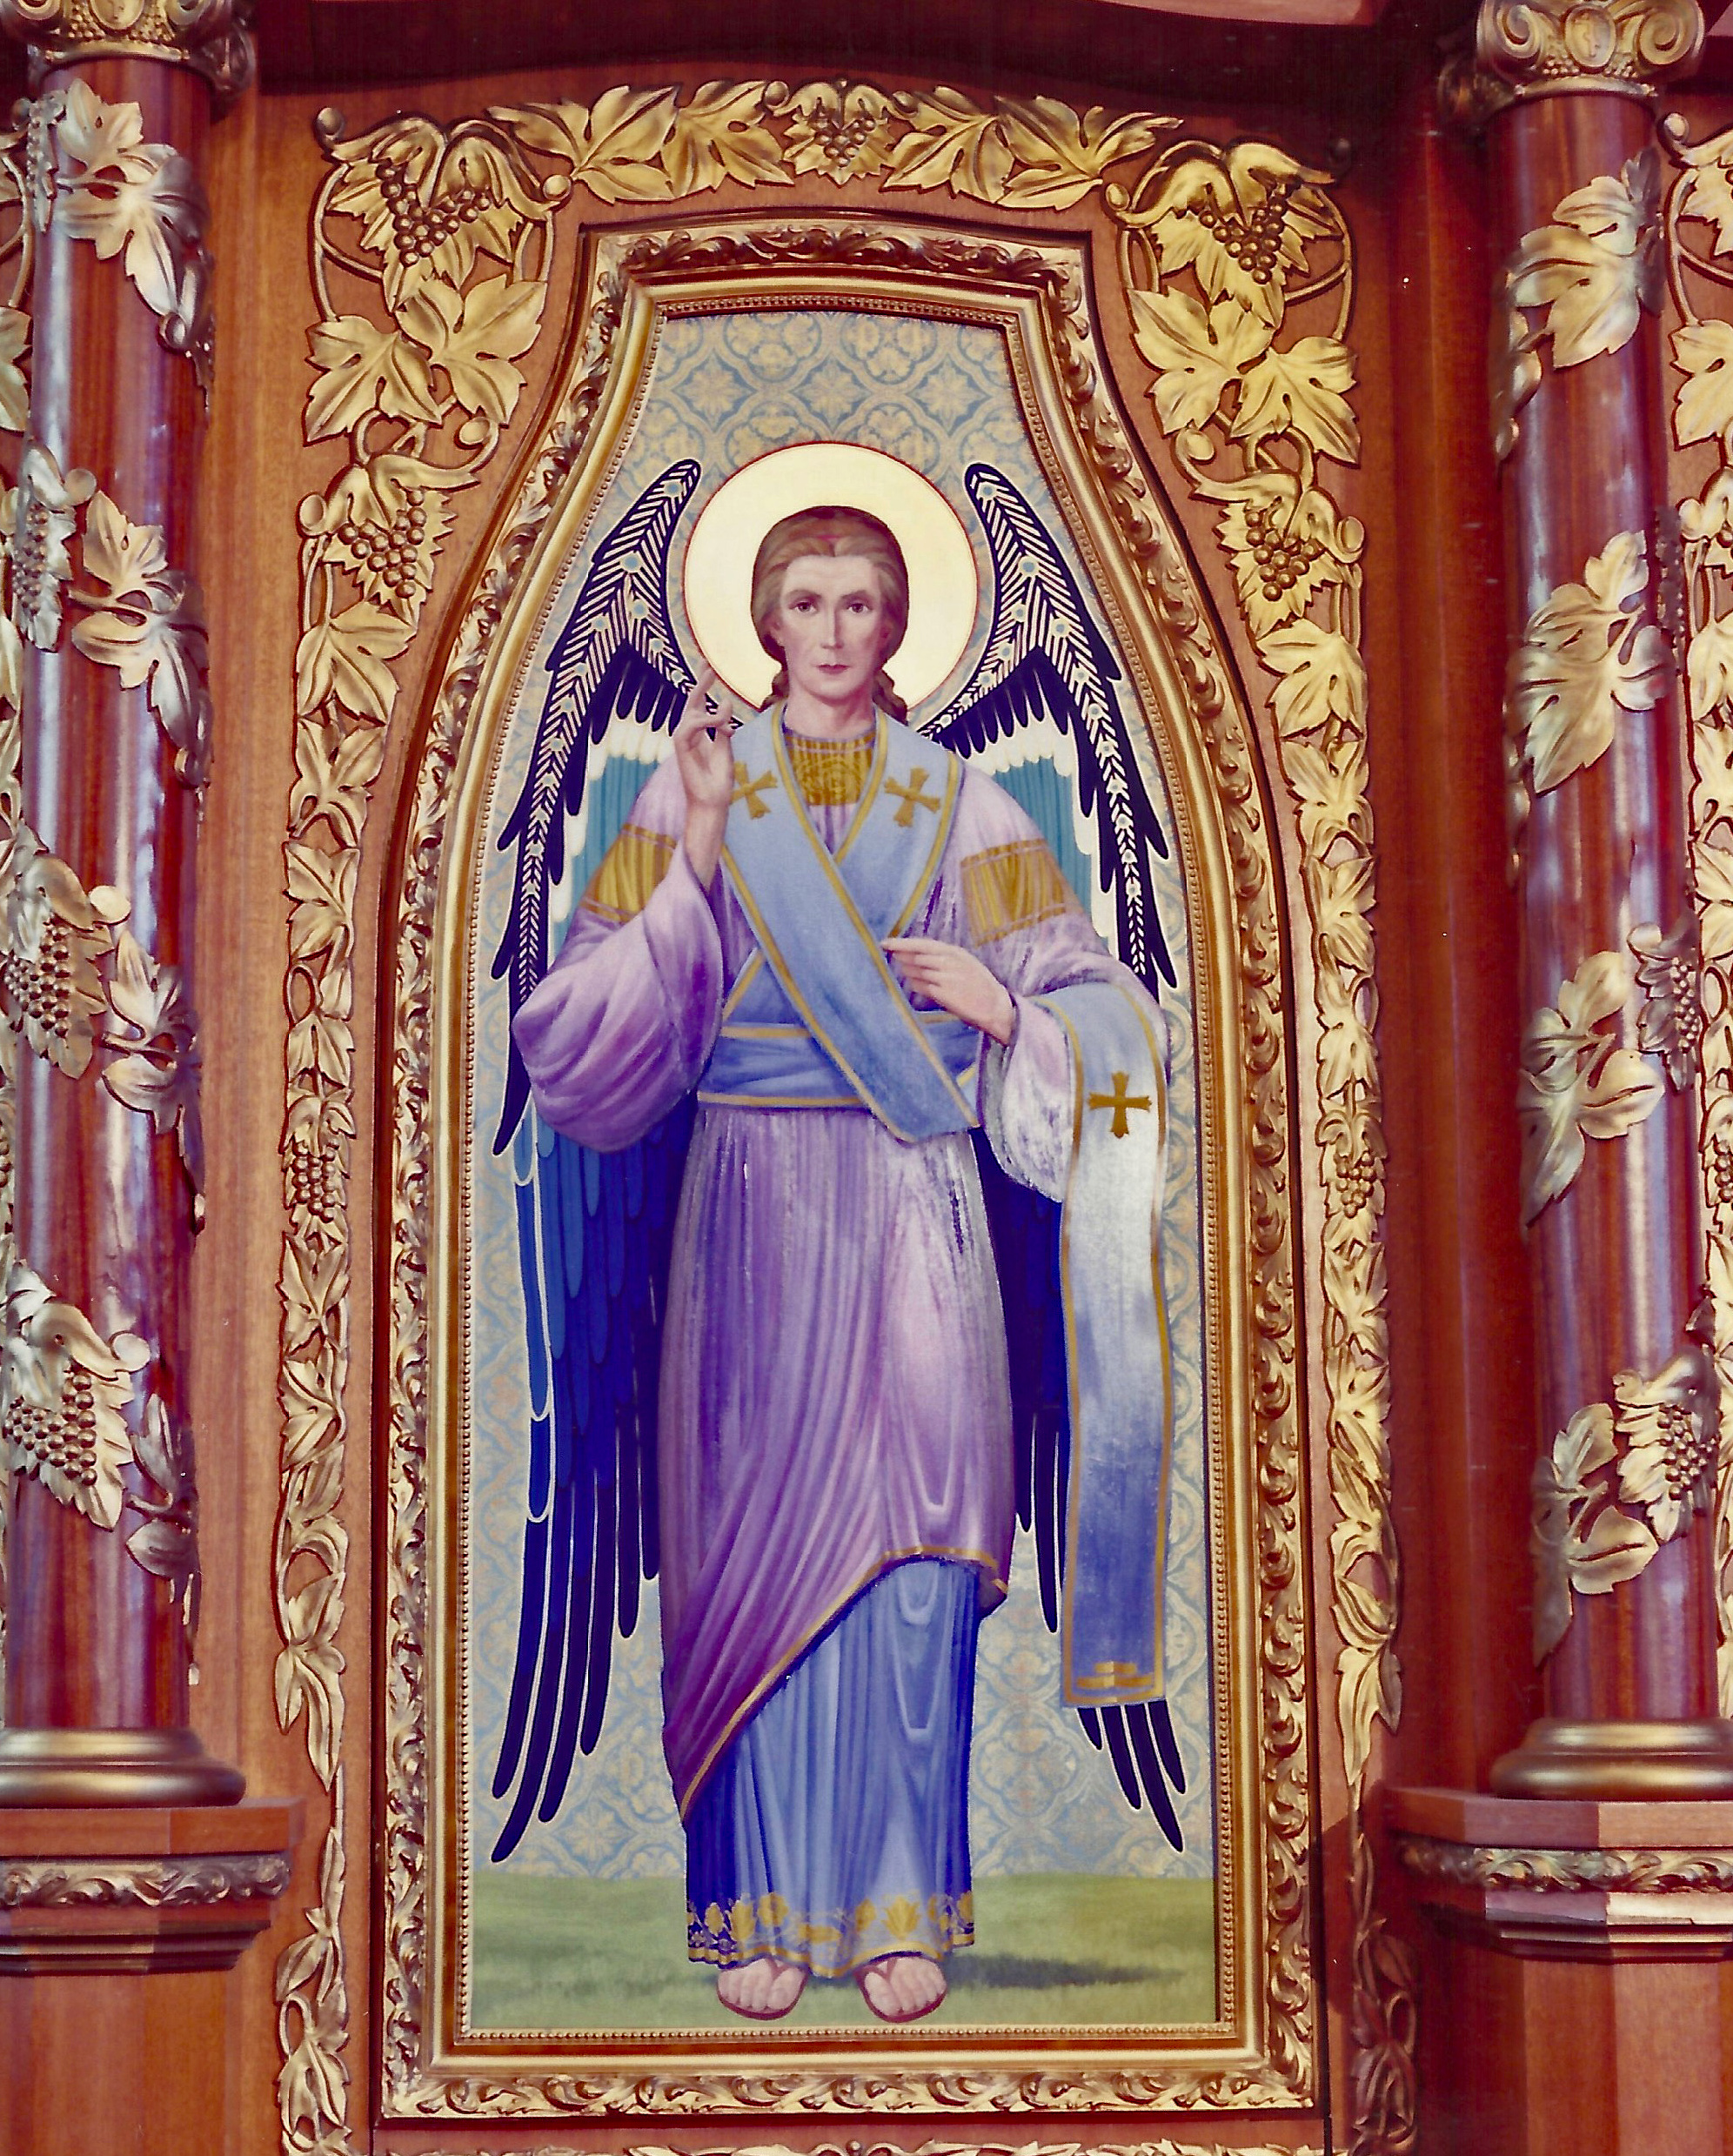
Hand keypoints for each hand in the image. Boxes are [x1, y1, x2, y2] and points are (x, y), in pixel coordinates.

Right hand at [674, 666, 736, 886]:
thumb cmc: (718, 780)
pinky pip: (688, 727)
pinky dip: (705, 722)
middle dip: (700, 683)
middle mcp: (689, 735)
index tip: (709, 668)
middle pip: (691, 704)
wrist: (712, 802)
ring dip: (707, 707)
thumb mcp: (726, 749)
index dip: (702, 686)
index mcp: (700, 734)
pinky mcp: (681, 750)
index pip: (699, 705)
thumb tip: (725, 703)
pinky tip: (720, 722)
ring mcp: (683, 742)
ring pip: (690, 714)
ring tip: (723, 707)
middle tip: (708, 665)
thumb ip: (723, 728)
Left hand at [883, 937, 1015, 1044]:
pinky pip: (923, 987)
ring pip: (919, 970)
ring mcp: (948, 978)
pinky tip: (911, 983)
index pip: (924, 944)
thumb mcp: (964, 965)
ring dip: (907, 969)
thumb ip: (941, 961)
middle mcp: (951, 962)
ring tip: (899, 968)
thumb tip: (912, 959)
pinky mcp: (946, 994)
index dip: (903, 943)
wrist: (996, 1006)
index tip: (886, 943)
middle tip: (886, 953)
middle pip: (918, 956)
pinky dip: (915, 984)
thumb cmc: (978, 986)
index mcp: (956, 953)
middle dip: (901, 954)